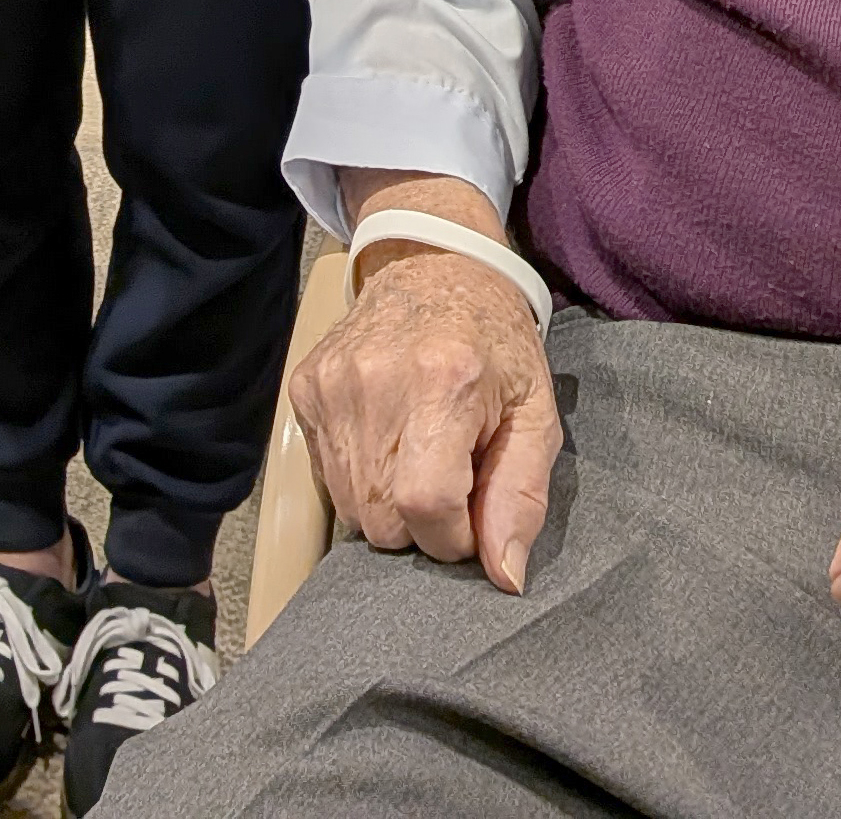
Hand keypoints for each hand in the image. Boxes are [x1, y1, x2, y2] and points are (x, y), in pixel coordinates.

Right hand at [289, 176, 560, 593]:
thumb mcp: (534, 412)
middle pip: (382, 520)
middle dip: (421, 525)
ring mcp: (332, 385)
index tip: (472, 514)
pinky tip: (387, 434)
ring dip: (389, 504)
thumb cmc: (495, 341)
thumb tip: (503, 577)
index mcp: (443, 384)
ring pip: (350, 508)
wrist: (434, 263)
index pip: (427, 507)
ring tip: (419, 452)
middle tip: (449, 477)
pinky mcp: (305, 388)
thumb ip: (521, 496)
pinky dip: (359, 475)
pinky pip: (327, 474)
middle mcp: (377, 383)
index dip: (454, 536)